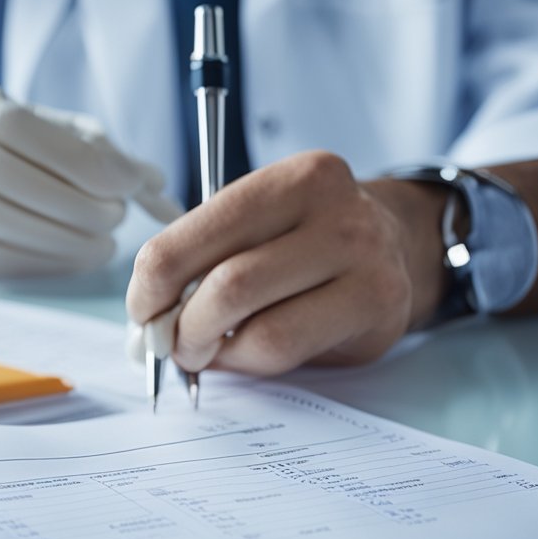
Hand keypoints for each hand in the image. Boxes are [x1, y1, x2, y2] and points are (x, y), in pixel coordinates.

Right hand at [0, 83, 182, 277]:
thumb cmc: (20, 152)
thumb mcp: (62, 136)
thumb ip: (110, 156)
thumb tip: (160, 184)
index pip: (49, 144)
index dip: (100, 171)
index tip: (131, 187)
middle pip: (28, 188)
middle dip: (84, 210)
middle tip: (115, 220)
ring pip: (9, 228)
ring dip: (67, 243)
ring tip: (100, 244)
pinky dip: (40, 263)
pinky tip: (69, 258)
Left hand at [126, 150, 449, 376]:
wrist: (397, 247)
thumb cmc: (303, 241)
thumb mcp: (255, 228)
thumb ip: (200, 262)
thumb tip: (145, 325)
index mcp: (294, 177)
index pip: (195, 234)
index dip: (152, 282)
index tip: (140, 309)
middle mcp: (336, 210)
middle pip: (228, 284)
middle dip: (181, 327)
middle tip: (167, 343)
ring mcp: (366, 259)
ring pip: (259, 326)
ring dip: (212, 349)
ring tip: (201, 350)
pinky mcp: (378, 306)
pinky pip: (286, 348)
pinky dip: (246, 360)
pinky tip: (241, 352)